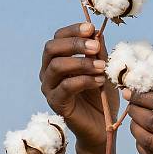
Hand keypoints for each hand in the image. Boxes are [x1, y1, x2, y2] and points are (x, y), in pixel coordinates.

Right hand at [39, 22, 119, 149]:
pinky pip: (65, 86)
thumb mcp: (103, 70)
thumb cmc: (102, 96)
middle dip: (75, 44)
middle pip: (51, 48)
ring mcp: (50, 88)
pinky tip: (100, 81)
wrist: (103, 125)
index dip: (73, 30)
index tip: (91, 28)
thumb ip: (98, 53)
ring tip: (102, 67)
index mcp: (59, 59)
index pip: (58, 37)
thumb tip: (96, 32)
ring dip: (82, 63)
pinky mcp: (56, 103)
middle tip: (95, 47)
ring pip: (57, 66)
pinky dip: (84, 80)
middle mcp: (49, 71)